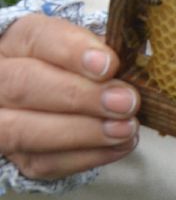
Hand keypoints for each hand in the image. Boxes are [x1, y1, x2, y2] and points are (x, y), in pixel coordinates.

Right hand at [0, 14, 139, 179]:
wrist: (51, 103)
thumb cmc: (77, 69)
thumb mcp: (86, 50)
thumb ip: (104, 53)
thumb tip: (138, 63)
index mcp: (17, 41)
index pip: (36, 37)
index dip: (72, 52)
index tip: (109, 65)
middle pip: (23, 85)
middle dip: (80, 96)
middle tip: (126, 102)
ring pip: (22, 130)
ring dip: (81, 132)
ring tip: (125, 129)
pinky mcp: (12, 157)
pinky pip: (41, 162)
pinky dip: (85, 157)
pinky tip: (118, 146)